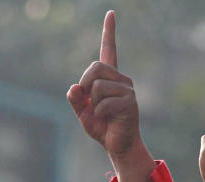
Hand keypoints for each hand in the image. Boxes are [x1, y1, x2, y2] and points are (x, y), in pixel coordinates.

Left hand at [67, 11, 141, 158]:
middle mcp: (121, 80)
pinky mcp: (130, 103)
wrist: (118, 146)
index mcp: (109, 78)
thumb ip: (75, 99)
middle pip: (95, 68)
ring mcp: (127, 90)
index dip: (109, 32)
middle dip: (84, 85)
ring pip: (97, 87)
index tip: (111, 13)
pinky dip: (99, 113)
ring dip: (92, 104)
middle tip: (86, 101)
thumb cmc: (102, 127)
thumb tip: (74, 88)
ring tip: (101, 114)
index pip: (109, 50)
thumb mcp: (81, 112)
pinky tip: (107, 119)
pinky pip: (103, 102)